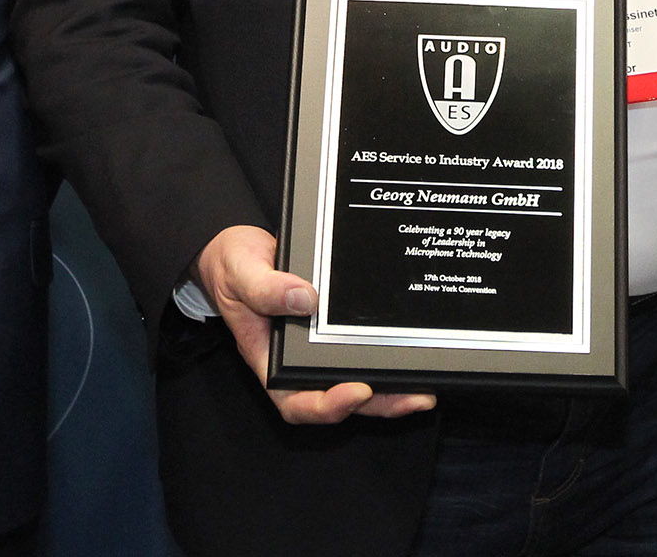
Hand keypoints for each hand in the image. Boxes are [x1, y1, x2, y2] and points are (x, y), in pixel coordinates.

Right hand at [192, 225, 435, 424]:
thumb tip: (305, 299)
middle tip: (415, 396)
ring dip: (390, 390)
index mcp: (270, 360)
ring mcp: (318, 347)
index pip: (297, 401)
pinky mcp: (334, 330)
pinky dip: (386, 359)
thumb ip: (265, 288)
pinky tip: (411, 353)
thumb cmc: (233, 267)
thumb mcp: (242, 273)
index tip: (357, 391)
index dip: (328, 405)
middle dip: (378, 404)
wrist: (239, 251)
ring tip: (424, 388)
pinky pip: (360, 352)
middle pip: (338, 398)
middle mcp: (297, 361)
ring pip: (357, 381)